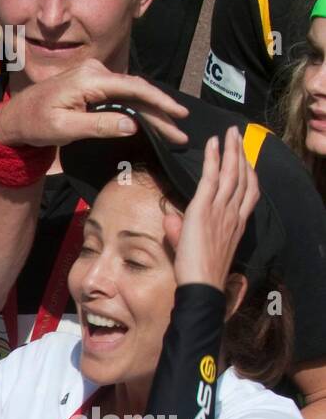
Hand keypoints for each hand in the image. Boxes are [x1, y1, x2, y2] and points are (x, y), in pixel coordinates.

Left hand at [0, 59, 189, 149]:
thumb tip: (131, 125)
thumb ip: (97, 125)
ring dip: (152, 112)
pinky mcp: (94, 85)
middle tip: (181, 133)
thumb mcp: (64, 128)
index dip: (159, 102)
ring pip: (132, 94)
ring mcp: (96, 76)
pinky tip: (151, 121)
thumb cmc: (35, 124)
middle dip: (161, 112)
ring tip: (172, 130)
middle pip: (137, 91)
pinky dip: (137, 108)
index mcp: (91, 80)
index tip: (177, 116)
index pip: (133, 89)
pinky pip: (121, 95)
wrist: (16, 117)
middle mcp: (97, 72)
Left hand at [164, 128, 258, 288]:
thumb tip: (169, 219)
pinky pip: (211, 178)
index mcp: (236, 224)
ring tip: (229, 133)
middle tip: (238, 136)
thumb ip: (179, 231)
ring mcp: (220, 210)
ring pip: (231, 173)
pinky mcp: (203, 210)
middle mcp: (232, 214)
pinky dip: (212, 159)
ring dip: (230, 150)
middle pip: (243, 177)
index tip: (246, 160)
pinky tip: (212, 145)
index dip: (249, 173)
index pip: (249, 193)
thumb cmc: (197, 274)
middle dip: (241, 154)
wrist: (200, 284)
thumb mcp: (190, 249)